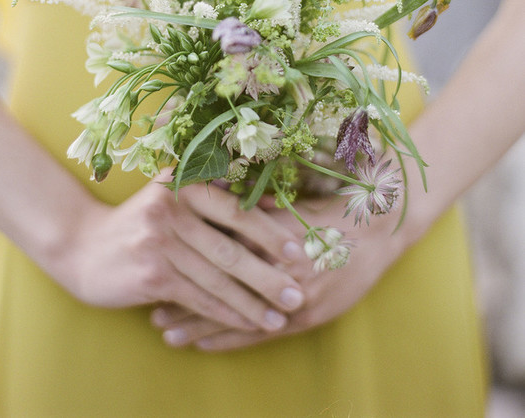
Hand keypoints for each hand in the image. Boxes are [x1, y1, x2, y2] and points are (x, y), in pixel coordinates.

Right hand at [58, 170, 307, 332]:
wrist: (83, 245)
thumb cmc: (142, 221)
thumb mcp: (174, 198)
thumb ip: (218, 197)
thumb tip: (272, 204)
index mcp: (184, 185)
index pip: (236, 211)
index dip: (270, 232)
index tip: (297, 252)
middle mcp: (172, 209)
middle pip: (231, 248)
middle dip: (269, 275)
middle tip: (298, 292)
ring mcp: (159, 242)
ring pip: (218, 278)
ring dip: (253, 302)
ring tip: (280, 317)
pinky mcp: (151, 273)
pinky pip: (198, 298)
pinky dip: (226, 313)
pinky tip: (247, 323)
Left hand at [151, 193, 407, 349]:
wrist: (381, 227)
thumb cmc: (334, 203)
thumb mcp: (292, 195)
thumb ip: (251, 200)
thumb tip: (207, 187)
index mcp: (274, 235)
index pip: (220, 251)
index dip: (187, 261)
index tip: (158, 266)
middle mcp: (280, 270)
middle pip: (221, 287)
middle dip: (184, 300)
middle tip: (150, 308)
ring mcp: (293, 298)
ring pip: (235, 316)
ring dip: (200, 326)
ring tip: (165, 332)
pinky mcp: (306, 317)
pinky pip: (260, 333)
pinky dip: (230, 339)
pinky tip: (203, 345)